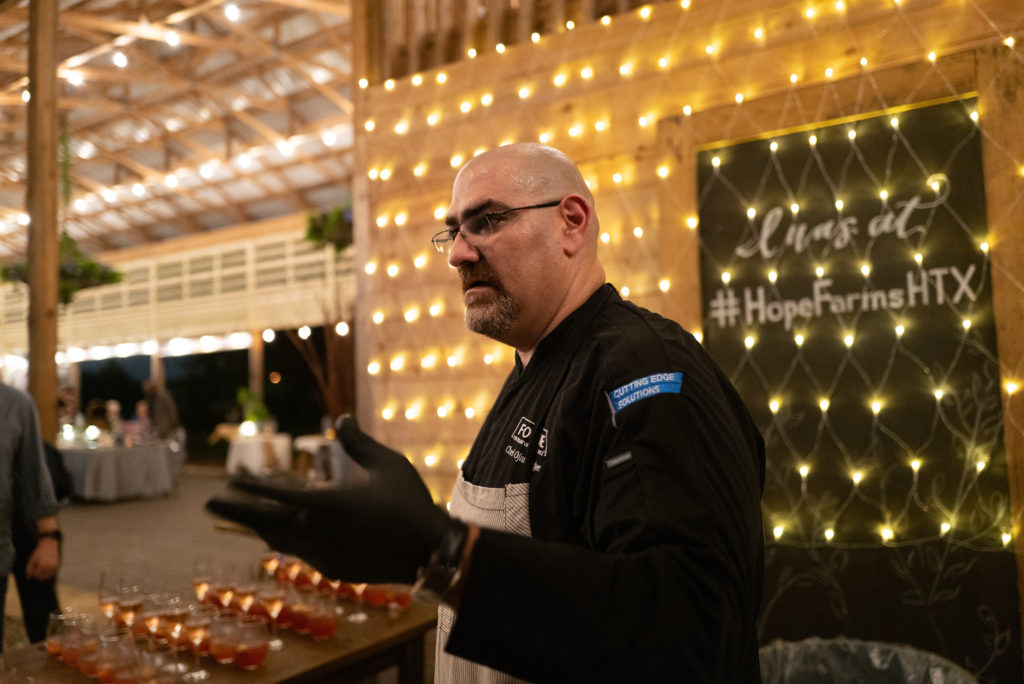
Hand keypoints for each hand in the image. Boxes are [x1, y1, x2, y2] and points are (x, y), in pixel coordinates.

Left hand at [26, 538, 59, 580]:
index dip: (32, 573)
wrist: (49, 544)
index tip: (32, 569)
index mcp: (42, 565)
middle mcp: (49, 567)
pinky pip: (52, 574)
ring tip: (40, 569)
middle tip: (36, 569)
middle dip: (37, 575)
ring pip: (47, 577)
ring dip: (43, 575)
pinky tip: (45, 570)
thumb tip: (28, 579)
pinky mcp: (57, 565)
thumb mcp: (31, 560)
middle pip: (41, 577)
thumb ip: (28, 570)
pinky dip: (48, 574)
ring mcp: (54, 566)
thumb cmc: (39, 552)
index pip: (35, 575)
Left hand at [206, 416, 460, 583]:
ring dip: (260, 525)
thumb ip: (358, 444)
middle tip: (208, 500)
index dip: (252, 487)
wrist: (430, 551)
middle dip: (237, 510)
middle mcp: (321, 534)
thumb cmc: (410, 503)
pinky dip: (286, 538)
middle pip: (267, 523)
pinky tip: (281, 531)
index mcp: (332, 506)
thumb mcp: (388, 465)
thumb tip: (339, 419)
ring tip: (242, 513)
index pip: (280, 496)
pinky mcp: (332, 570)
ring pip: (280, 540)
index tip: (230, 478)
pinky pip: (300, 552)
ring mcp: (324, 557)